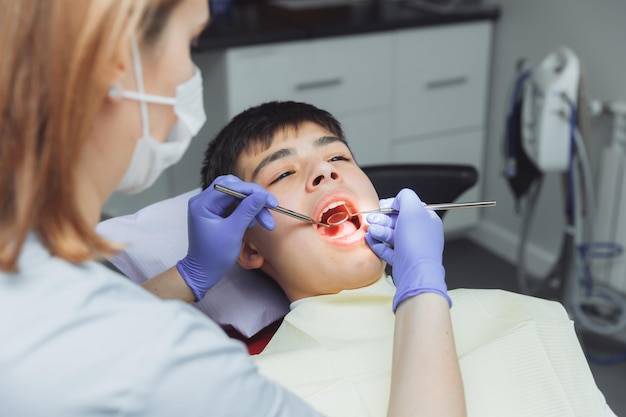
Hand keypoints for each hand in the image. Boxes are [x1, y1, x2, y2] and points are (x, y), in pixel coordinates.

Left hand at [176, 175, 277, 300]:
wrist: (203, 272)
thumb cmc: (214, 256)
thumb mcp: (234, 232)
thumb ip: (247, 210)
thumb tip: (262, 195)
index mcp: (202, 203)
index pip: (232, 187)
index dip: (254, 192)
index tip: (271, 202)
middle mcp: (203, 200)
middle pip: (234, 187)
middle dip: (253, 198)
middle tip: (270, 208)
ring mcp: (208, 206)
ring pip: (235, 195)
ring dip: (251, 205)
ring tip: (264, 221)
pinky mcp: (214, 212)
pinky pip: (232, 203)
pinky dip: (245, 210)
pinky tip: (252, 222)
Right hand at [365, 189, 449, 311]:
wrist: (416, 272)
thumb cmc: (417, 242)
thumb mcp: (412, 208)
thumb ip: (405, 196)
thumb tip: (397, 199)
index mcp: (426, 219)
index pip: (408, 207)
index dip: (393, 205)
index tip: (382, 206)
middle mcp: (420, 233)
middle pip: (397, 221)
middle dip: (382, 219)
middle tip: (372, 219)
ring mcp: (411, 247)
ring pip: (391, 235)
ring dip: (378, 231)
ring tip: (370, 231)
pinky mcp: (402, 259)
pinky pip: (388, 249)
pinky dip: (378, 244)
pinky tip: (371, 241)